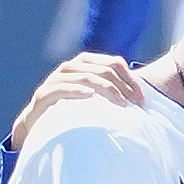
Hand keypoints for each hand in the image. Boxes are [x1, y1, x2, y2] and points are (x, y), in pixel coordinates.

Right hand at [11, 52, 143, 149]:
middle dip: (124, 87)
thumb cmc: (74, 109)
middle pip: (104, 70)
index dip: (132, 80)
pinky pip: (63, 88)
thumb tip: (142, 97)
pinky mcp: (45, 93)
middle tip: (136, 104)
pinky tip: (91, 97)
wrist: (41, 121)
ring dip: (107, 89)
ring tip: (122, 103)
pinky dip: (78, 90)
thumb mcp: (96, 96)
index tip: (143, 99)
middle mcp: (71, 66)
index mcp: (85, 62)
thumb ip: (113, 90)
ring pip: (87, 77)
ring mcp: (57, 79)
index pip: (115, 63)